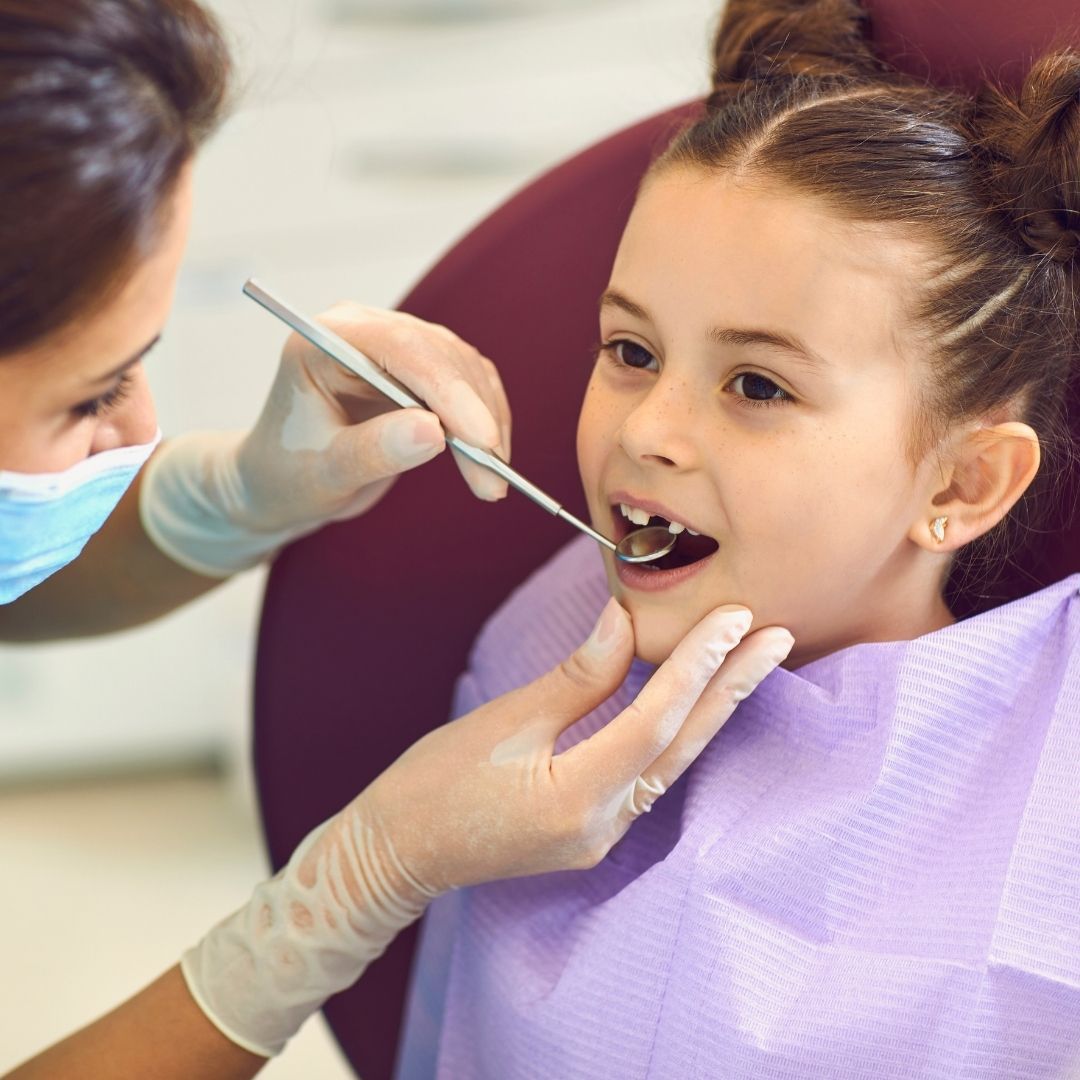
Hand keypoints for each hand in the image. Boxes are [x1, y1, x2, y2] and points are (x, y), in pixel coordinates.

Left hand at [140, 302, 510, 576]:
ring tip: (491, 483)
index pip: (401, 347)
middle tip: (492, 480)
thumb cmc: (286, 475)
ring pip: (465, 369)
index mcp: (326, 340)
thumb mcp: (323, 474)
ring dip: (487, 424)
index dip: (448, 390)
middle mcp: (364, 330)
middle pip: (441, 356)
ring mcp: (395, 346)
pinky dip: (487, 422)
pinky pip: (471, 386)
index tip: (481, 441)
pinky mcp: (420, 371)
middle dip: (474, 418)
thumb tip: (434, 432)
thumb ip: (374, 450)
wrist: (281, 483)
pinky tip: (491, 461)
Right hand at [180, 601, 792, 1055]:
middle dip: (733, 687)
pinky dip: (675, 734)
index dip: (698, 663)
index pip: (657, 719)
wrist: (395, 853)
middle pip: (684, 747)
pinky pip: (649, 776)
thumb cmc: (435, 783)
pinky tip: (693, 702)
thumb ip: (577, 677)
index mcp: (577, 798)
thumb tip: (626, 622)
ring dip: (713, 710)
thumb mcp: (504, 720)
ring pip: (673, 764)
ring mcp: (601, 838)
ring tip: (750, 661)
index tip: (734, 616)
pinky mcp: (592, 834)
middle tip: (777, 636)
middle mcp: (602, 828)